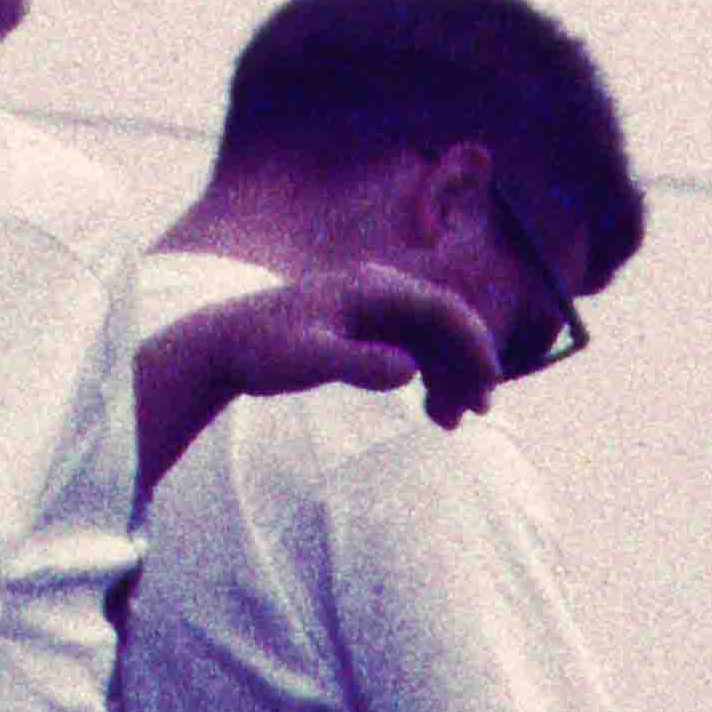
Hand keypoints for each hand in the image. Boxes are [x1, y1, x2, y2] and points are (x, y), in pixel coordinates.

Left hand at [210, 260, 501, 432]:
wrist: (224, 347)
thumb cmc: (261, 350)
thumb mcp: (307, 360)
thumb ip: (358, 363)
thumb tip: (410, 370)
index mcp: (372, 288)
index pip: (443, 308)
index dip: (473, 344)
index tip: (487, 383)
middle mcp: (380, 292)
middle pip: (446, 324)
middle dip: (468, 366)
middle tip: (479, 412)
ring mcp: (376, 310)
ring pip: (434, 342)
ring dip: (451, 377)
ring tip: (450, 423)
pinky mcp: (369, 331)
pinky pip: (416, 351)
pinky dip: (430, 379)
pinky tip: (435, 413)